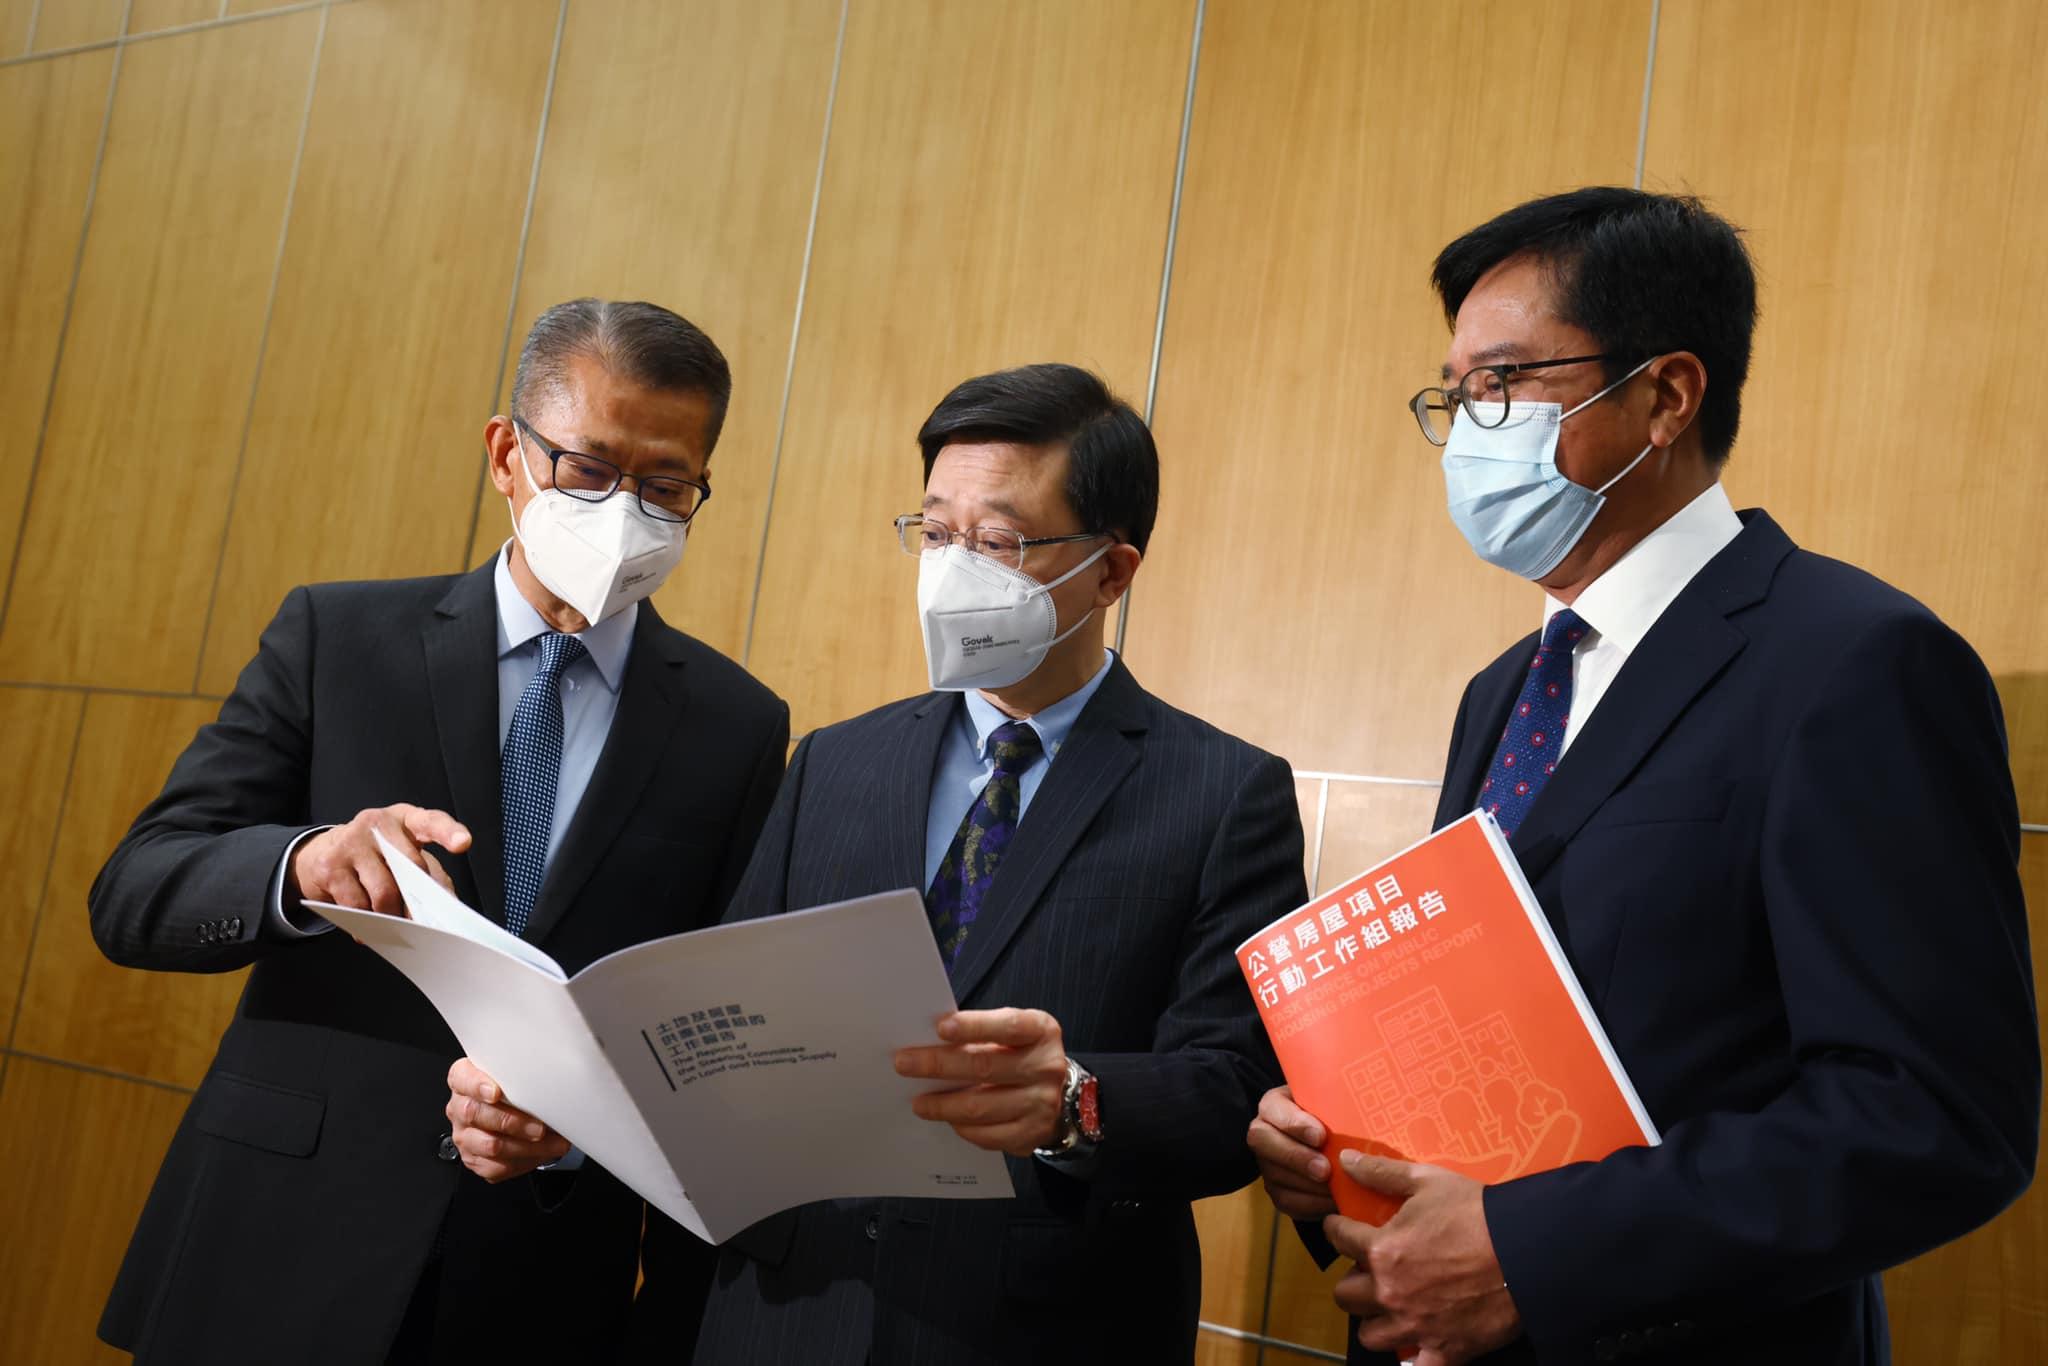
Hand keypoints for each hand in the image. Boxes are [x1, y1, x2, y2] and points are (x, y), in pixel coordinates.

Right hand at [289, 804, 470, 915]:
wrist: (324, 852)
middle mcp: (378, 823)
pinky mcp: (330, 865)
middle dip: (418, 901)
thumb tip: (448, 907)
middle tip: (420, 922)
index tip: (463, 843)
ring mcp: (351, 841)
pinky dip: (366, 923)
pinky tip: (367, 926)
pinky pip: (357, 904)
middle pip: (411, 867)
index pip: (431, 821)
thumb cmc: (378, 856)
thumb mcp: (407, 856)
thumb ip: (433, 875)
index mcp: (405, 818)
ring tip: (392, 924)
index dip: (448, 832)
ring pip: (383, 892)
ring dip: (391, 916)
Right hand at [446, 1057, 569, 1181]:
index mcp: (463, 1079)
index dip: (477, 1086)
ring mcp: (464, 1135)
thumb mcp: (515, 1072)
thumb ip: (521, 1072)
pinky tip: (542, 1152)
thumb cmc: (514, 1088)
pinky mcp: (474, 1159)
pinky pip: (496, 1167)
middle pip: (475, 1114)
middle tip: (539, 1126)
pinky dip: (524, 1160)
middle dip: (512, 1121)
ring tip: (550, 1141)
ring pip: (489, 1144)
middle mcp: (459, 1107)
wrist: (515, 1112)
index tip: (496, 1092)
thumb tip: (549, 1080)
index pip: (462, 1079)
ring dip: (525, 1145)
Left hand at [893, 1008, 1068, 1155]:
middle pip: (984, 1067)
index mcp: (1040, 1031)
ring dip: (942, 1105)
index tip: (940, 1027)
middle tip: (904, 1064)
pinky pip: (987, 1135)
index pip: (1006, 1026)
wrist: (1057, 1090)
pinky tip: (947, 1118)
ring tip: (919, 1102)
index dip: (973, 1026)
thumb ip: (979, 1033)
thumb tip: (928, 1042)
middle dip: (938, 1065)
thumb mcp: (1010, 1032)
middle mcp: (1046, 1066)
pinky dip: (961, 1127)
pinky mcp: (1032, 1133)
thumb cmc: (1020, 1053)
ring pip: (980, 1107)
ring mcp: (1042, 1103)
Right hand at [1248, 1085, 1337, 1219]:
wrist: (1334, 1146)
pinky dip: (1313, 1204)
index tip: (1320, 1136)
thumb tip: (1358, 1115)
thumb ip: (1337, 1104)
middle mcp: (1264, 1134)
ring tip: (1337, 1187)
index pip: (1273, 1108)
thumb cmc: (1333, 1117)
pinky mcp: (1277, 1191)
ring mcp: (1267, 1165)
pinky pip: (1288, 1201)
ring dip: (1308, 1185)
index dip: (1294, 1124)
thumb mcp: (1332, 1104)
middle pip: (1264, 1142)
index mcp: (1275, 1106)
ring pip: (1276, 1176)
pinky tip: (1334, 1201)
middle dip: (1296, 1157)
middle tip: (1325, 1169)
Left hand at [1322, 1151, 1519, 1364]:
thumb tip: (1346, 1162)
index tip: (1343, 1228)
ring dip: (1374, 1319)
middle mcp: (1389, 1292)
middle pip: (1345, 1295)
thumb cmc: (1477, 1212)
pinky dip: (1414, 1357)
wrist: (1529, 1250)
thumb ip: (1381, 1173)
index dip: (1338, 1229)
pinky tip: (1418, 1342)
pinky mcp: (1444, 1350)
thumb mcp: (1426, 1181)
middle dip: (1354, 1279)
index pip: (1338, 1239)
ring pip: (1369, 1334)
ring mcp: (1415, 1326)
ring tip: (1390, 1304)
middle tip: (1372, 1269)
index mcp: (1381, 1250)